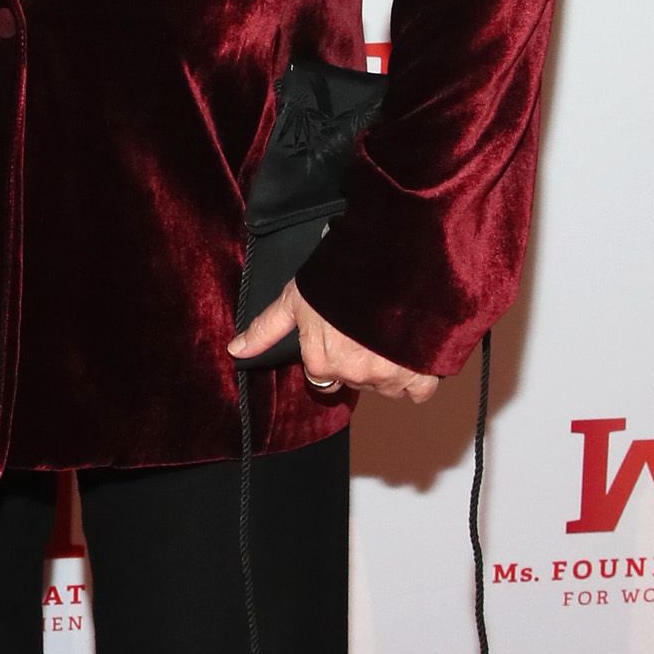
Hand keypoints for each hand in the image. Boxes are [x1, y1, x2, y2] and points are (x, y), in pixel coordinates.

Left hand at [228, 280, 438, 404]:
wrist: (392, 261)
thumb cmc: (340, 277)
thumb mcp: (295, 299)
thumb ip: (266, 329)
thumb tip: (234, 351)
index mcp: (321, 364)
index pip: (324, 376)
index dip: (334, 354)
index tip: (343, 333)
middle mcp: (352, 375)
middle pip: (356, 381)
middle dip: (361, 361)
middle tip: (367, 330)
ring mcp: (387, 377)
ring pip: (387, 386)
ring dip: (390, 369)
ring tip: (390, 337)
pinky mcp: (419, 373)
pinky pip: (419, 391)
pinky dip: (419, 379)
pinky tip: (414, 356)